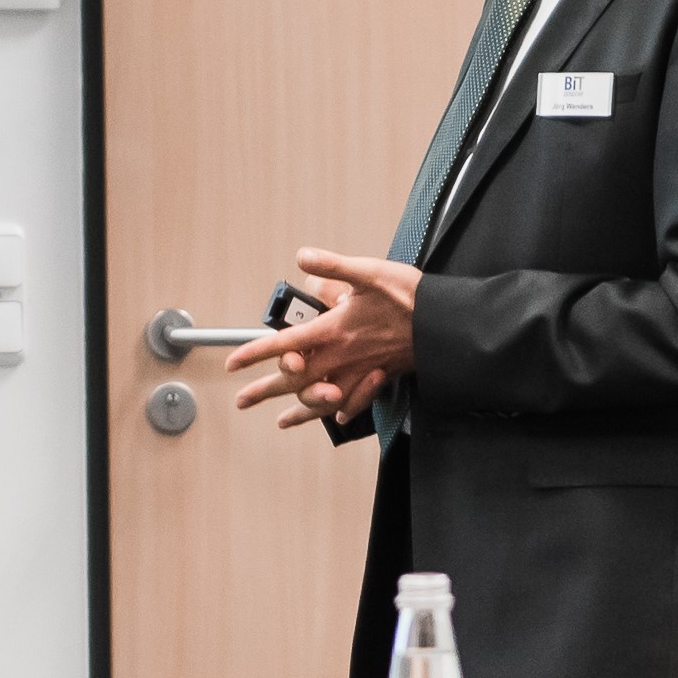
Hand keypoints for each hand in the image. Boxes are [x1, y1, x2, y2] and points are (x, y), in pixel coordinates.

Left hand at [228, 248, 421, 429]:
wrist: (444, 325)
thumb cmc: (408, 297)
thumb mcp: (368, 272)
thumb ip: (333, 267)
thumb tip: (302, 256)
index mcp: (333, 331)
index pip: (284, 345)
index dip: (256, 353)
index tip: (233, 363)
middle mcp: (341, 357)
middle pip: (295, 380)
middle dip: (265, 391)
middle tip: (242, 401)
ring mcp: (359, 372)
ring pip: (321, 398)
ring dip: (299, 411)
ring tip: (280, 421)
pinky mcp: (378, 377)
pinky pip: (354, 401)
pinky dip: (341, 410)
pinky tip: (335, 416)